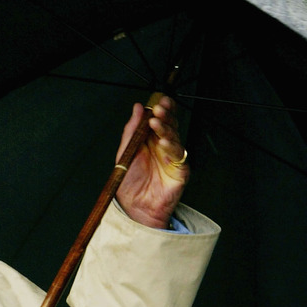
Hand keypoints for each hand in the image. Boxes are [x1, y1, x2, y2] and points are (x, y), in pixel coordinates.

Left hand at [115, 96, 187, 227]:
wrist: (134, 206)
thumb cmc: (130, 181)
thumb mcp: (126, 150)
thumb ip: (132, 129)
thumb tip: (138, 107)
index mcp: (150, 140)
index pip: (160, 119)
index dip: (162, 108)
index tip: (159, 100)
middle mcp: (163, 146)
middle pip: (170, 125)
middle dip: (166, 114)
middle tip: (159, 108)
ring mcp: (172, 157)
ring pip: (175, 136)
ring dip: (166, 128)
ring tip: (156, 122)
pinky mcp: (180, 169)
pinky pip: (178, 154)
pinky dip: (171, 146)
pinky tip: (163, 142)